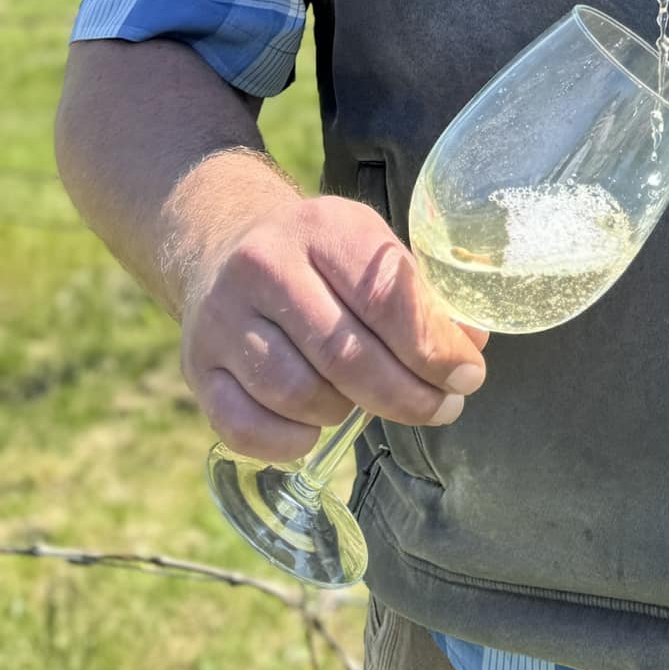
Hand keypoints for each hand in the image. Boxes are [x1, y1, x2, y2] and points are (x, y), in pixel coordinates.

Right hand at [181, 194, 488, 462]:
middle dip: (405, 394)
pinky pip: (243, 427)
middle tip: (441, 408)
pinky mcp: (196, 367)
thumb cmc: (320, 255)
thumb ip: (420, 296)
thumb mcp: (370, 248)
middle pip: (343, 354)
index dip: (433, 349)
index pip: (384, 300)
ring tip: (372, 406)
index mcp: (321, 228)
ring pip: (296, 393)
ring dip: (347, 414)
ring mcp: (222, 319)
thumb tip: (470, 347)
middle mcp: (264, 267)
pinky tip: (317, 429)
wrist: (225, 244)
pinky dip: (289, 442)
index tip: (466, 376)